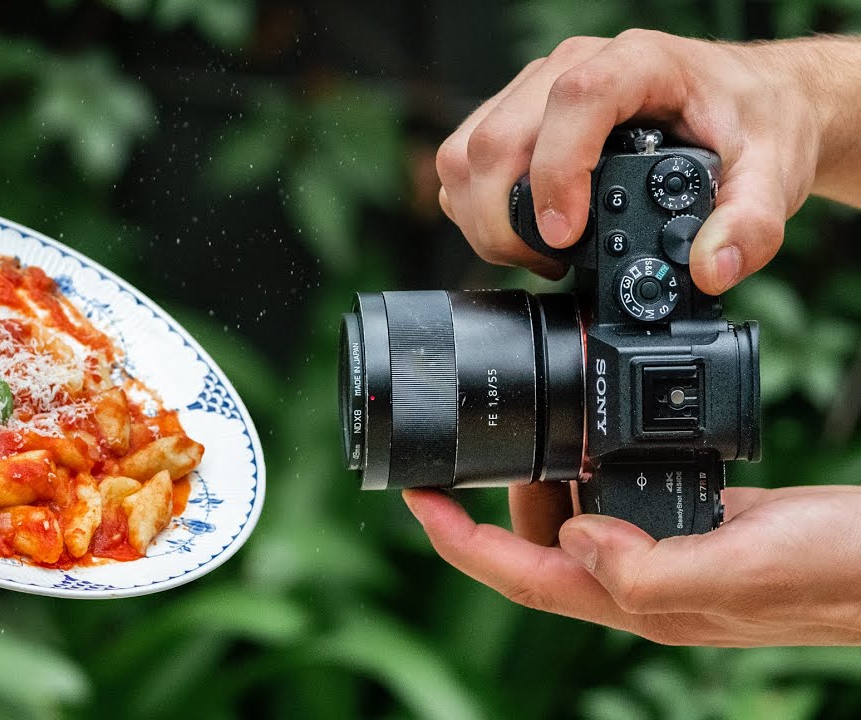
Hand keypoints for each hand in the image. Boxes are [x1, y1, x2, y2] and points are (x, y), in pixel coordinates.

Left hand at [405, 484, 860, 645]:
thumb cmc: (834, 575)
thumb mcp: (738, 568)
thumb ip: (649, 568)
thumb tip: (573, 541)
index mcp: (638, 601)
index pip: (521, 575)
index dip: (459, 542)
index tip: (416, 498)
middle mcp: (644, 581)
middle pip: (539, 547)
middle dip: (496, 503)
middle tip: (474, 449)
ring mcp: (670, 551)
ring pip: (579, 521)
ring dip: (548, 481)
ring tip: (532, 434)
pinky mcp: (699, 521)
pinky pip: (625, 498)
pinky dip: (599, 470)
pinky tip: (601, 440)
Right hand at [433, 30, 856, 293]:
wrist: (750, 101)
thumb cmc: (754, 122)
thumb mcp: (774, 173)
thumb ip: (752, 224)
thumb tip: (711, 267)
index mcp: (638, 65)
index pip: (573, 102)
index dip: (556, 172)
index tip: (564, 235)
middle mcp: (572, 68)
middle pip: (495, 140)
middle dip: (503, 220)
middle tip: (550, 263)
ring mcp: (535, 91)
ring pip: (465, 153)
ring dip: (482, 218)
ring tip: (536, 252)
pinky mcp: (516, 117)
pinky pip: (465, 162)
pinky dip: (478, 209)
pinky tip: (524, 231)